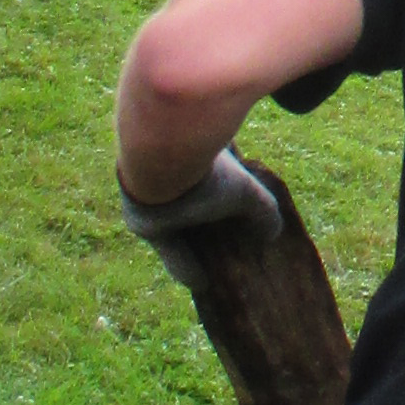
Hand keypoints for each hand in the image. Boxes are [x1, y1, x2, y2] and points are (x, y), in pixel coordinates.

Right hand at [117, 146, 284, 287]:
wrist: (162, 120)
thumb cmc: (200, 174)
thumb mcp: (240, 194)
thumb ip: (260, 213)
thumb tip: (273, 234)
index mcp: (155, 231)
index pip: (178, 264)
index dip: (194, 274)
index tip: (204, 283)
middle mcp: (137, 204)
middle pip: (164, 225)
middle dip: (184, 229)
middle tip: (202, 231)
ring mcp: (131, 171)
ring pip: (159, 187)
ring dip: (179, 188)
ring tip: (199, 186)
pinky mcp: (137, 141)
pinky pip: (163, 156)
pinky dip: (179, 156)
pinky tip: (194, 147)